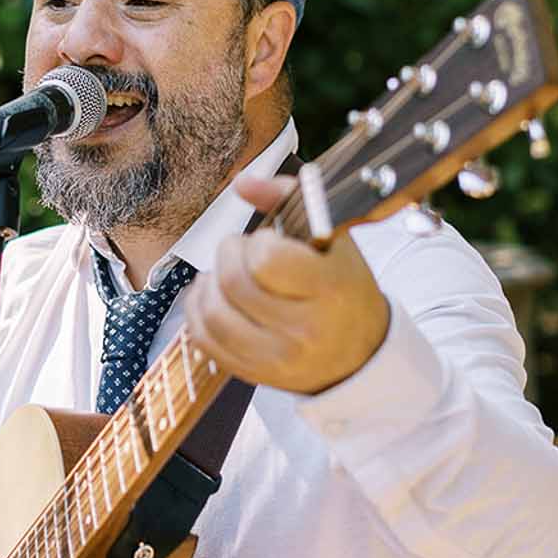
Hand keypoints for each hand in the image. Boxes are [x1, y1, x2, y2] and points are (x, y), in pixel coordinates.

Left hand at [183, 171, 390, 395]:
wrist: (360, 353)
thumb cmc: (343, 288)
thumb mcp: (331, 238)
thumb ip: (286, 198)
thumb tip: (241, 183)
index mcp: (330, 289)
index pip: (267, 260)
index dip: (259, 241)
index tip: (269, 239)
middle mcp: (305, 329)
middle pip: (234, 284)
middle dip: (227, 255)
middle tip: (238, 249)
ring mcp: (279, 358)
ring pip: (213, 315)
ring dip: (208, 284)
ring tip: (222, 272)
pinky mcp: (256, 375)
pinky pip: (205, 342)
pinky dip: (197, 312)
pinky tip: (209, 295)